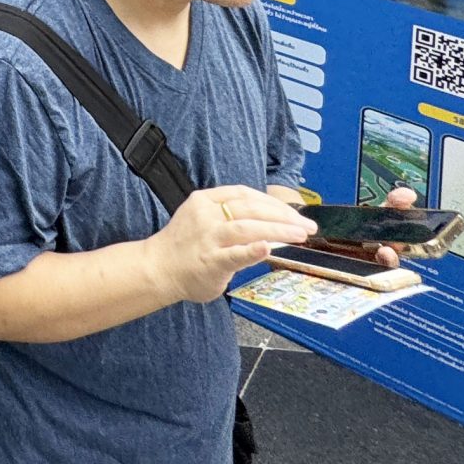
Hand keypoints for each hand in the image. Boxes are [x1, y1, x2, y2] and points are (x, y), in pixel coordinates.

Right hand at [151, 186, 314, 305]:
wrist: (156, 269)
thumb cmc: (183, 246)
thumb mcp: (202, 219)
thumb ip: (229, 216)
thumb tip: (267, 220)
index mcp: (205, 200)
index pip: (245, 194)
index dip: (273, 201)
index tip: (294, 212)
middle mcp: (206, 215)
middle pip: (251, 208)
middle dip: (284, 216)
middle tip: (306, 226)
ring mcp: (208, 238)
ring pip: (248, 227)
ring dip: (278, 230)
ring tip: (299, 235)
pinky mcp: (210, 261)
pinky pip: (235, 254)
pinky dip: (253, 250)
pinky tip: (268, 248)